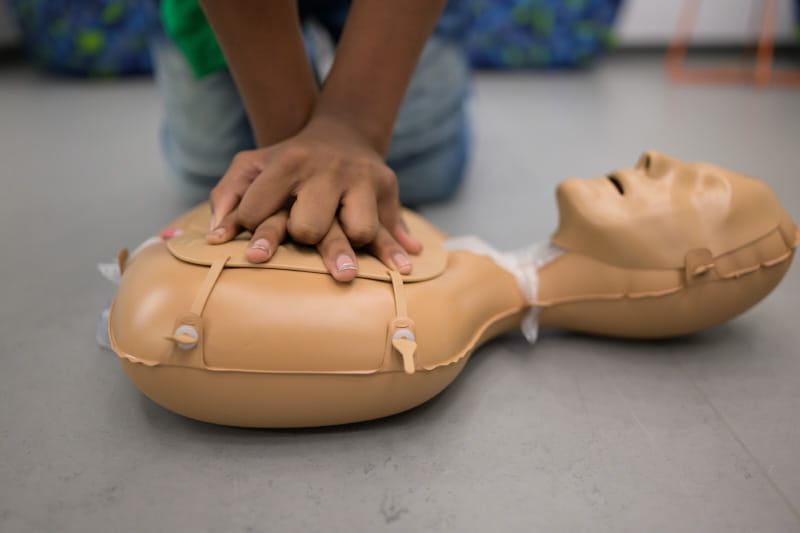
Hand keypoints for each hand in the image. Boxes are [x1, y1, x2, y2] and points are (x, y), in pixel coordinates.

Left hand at [205, 114, 421, 281]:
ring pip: (358, 231)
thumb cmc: (287, 160)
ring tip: (345, 263)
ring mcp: (361, 178)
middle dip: (303, 239)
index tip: (251, 252)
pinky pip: (389, 226)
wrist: (342, 132)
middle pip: (310, 227)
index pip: (260, 210)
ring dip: (348, 248)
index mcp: (288, 162)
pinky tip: (404, 266)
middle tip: (303, 241)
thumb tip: (216, 237)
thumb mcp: (252, 165)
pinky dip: (395, 249)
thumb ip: (227, 195)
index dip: (254, 234)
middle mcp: (327, 169)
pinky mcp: (387, 187)